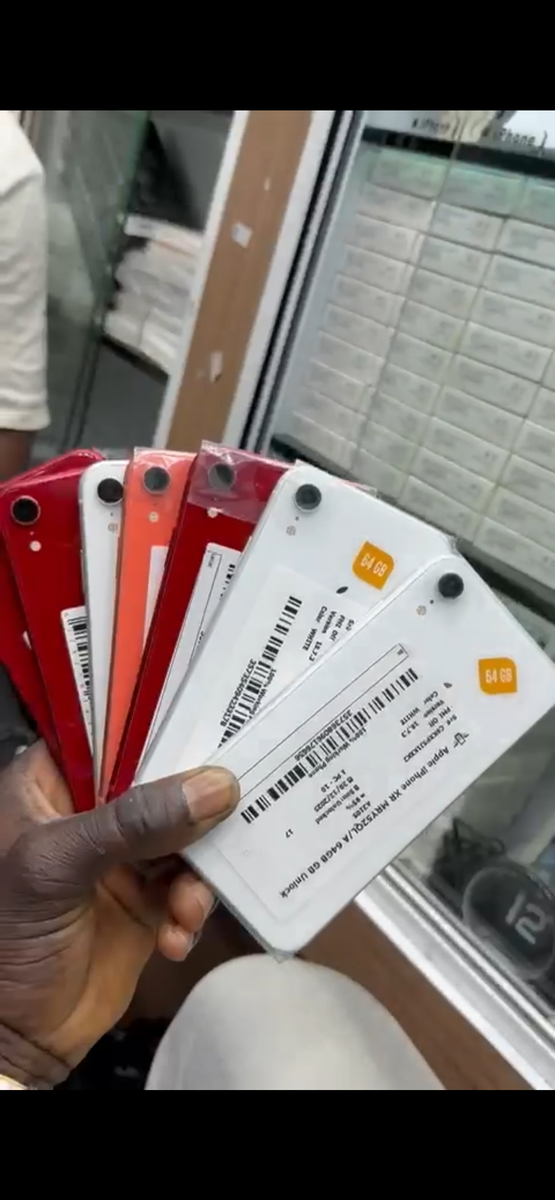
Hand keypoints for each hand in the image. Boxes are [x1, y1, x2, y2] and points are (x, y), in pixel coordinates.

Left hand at [0, 741, 238, 1087]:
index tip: (220, 718)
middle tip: (236, 804)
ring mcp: (123, 855)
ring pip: (187, 835)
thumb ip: (134, 821)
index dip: (163, 722)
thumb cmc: (12, 934)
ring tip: (186, 904)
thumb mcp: (59, 865)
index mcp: (51, 783)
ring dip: (196, 872)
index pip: (112, 729)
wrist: (17, 1035)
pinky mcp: (149, 900)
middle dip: (197, 802)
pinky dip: (191, 911)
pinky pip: (190, 888)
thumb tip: (218, 786)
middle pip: (162, 780)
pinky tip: (174, 937)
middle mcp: (91, 810)